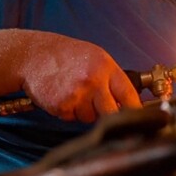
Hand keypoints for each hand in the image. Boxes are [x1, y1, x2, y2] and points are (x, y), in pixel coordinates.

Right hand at [17, 34, 142, 122]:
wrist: (33, 56)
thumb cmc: (66, 56)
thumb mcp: (96, 58)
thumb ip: (112, 78)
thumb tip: (131, 102)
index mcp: (105, 67)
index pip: (129, 94)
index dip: (137, 110)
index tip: (142, 120)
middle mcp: (93, 81)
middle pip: (113, 113)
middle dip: (109, 114)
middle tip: (99, 105)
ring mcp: (77, 94)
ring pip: (91, 118)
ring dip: (85, 111)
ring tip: (75, 93)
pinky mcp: (62, 106)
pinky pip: (72, 118)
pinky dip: (69, 112)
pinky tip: (63, 96)